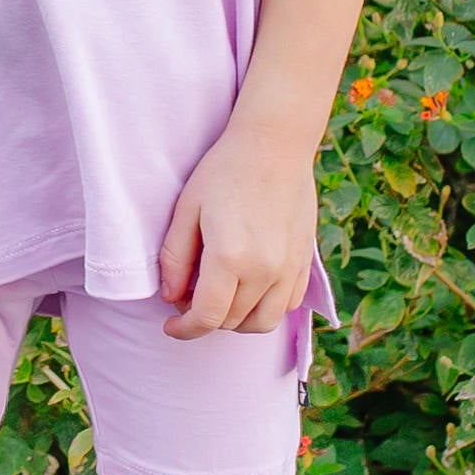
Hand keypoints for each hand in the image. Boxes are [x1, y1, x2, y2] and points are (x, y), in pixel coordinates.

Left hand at [155, 119, 315, 339]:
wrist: (275, 144)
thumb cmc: (224, 171)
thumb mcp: (187, 209)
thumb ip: (175, 257)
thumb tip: (170, 297)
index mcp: (230, 258)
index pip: (206, 318)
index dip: (184, 329)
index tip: (170, 325)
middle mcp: (264, 270)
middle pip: (231, 322)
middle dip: (205, 318)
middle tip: (188, 294)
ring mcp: (289, 268)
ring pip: (263, 322)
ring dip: (236, 321)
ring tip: (219, 298)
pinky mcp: (304, 261)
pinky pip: (287, 305)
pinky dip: (265, 308)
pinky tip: (249, 288)